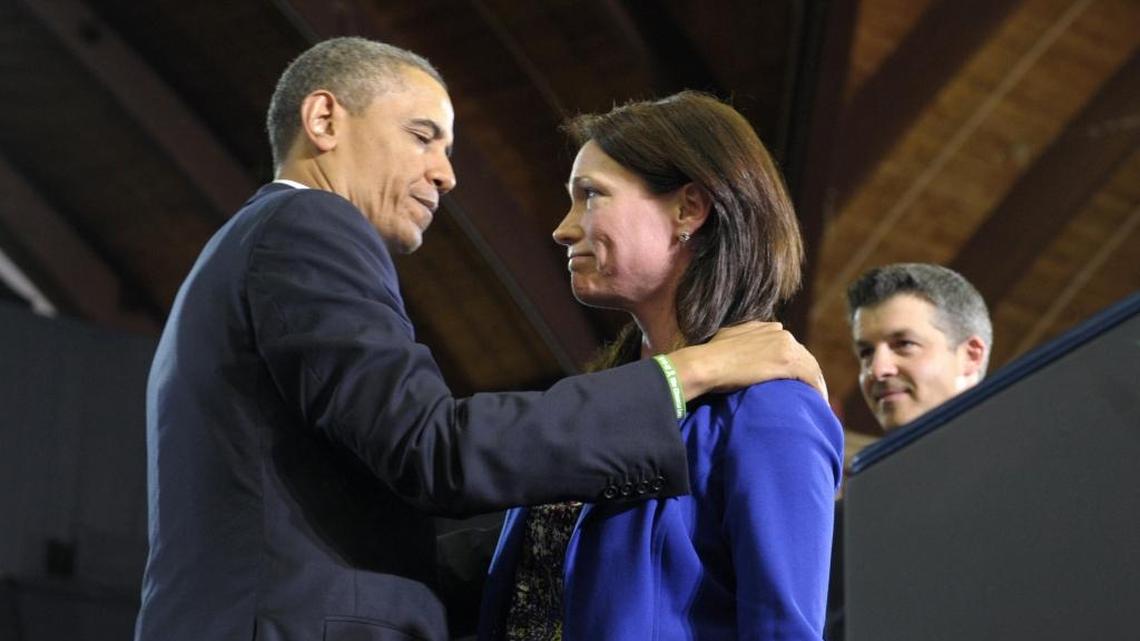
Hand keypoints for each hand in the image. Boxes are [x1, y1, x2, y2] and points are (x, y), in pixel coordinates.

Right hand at [667, 321, 827, 399]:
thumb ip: (739, 340)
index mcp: (764, 326)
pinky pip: (810, 376)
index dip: (792, 361)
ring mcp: (784, 345)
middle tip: (810, 391)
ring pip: (810, 365)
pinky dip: (817, 389)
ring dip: (816, 382)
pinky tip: (818, 402)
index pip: (787, 344)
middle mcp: (778, 332)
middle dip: (807, 372)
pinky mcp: (787, 361)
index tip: (793, 377)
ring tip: (817, 400)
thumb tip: (737, 349)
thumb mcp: (724, 340)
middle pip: (802, 354)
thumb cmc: (708, 357)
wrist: (706, 364)